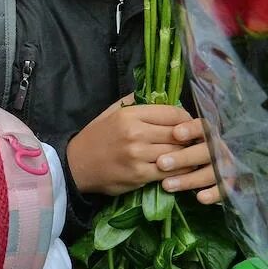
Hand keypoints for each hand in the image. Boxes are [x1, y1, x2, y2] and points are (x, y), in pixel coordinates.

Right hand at [67, 96, 197, 196]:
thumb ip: (133, 103)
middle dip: (190, 138)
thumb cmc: (95, 138)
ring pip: (178, 153)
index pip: (173, 113)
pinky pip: (171, 172)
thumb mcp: (110, 113)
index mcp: (130, 115)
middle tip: (194, 142)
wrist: (75, 165)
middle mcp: (135, 133)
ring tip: (190, 155)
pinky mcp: (139, 175)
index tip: (189, 125)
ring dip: (187, 155)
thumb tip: (159, 94)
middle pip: (179, 133)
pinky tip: (181, 169)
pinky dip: (181, 171)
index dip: (187, 119)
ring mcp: (137, 155)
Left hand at [155, 117, 220, 204]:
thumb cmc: (159, 144)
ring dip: (190, 178)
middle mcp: (216, 145)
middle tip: (161, 163)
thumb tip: (145, 111)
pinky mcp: (226, 182)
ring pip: (213, 170)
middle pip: (206, 148)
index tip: (176, 133)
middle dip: (184, 157)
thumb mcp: (159, 129)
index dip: (191, 129)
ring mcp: (223, 163)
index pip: (201, 126)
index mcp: (203, 130)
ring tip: (166, 185)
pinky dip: (215, 193)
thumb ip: (160, 121)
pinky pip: (225, 188)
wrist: (204, 167)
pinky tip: (200, 198)